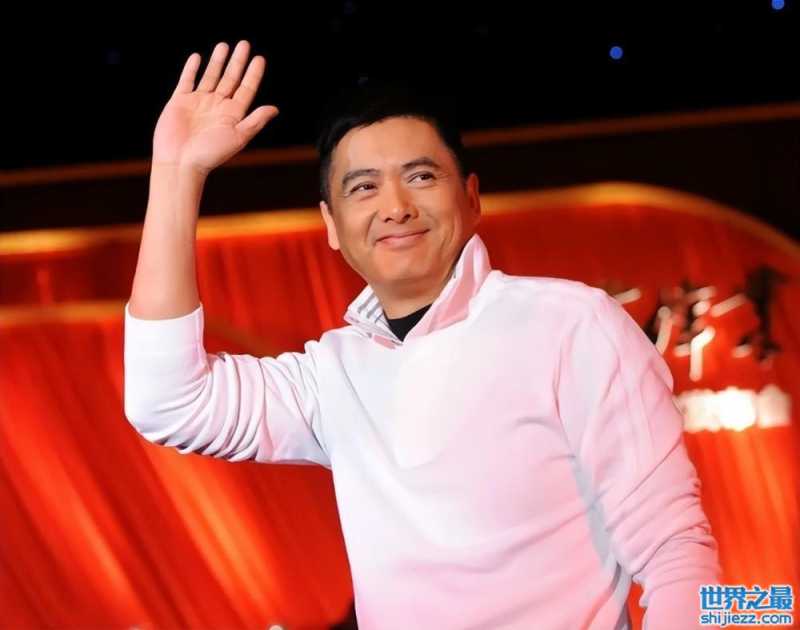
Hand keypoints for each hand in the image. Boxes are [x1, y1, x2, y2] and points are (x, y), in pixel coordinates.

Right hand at [152, 40, 277, 173]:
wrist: (180, 162)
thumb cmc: (210, 154)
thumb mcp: (238, 137)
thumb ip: (255, 121)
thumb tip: (274, 109)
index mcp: (232, 114)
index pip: (246, 89)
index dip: (253, 74)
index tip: (259, 58)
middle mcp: (217, 106)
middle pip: (230, 79)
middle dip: (237, 62)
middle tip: (244, 44)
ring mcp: (199, 102)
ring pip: (210, 76)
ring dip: (217, 61)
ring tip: (224, 45)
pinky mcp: (180, 101)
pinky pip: (187, 80)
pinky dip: (192, 69)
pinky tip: (197, 57)